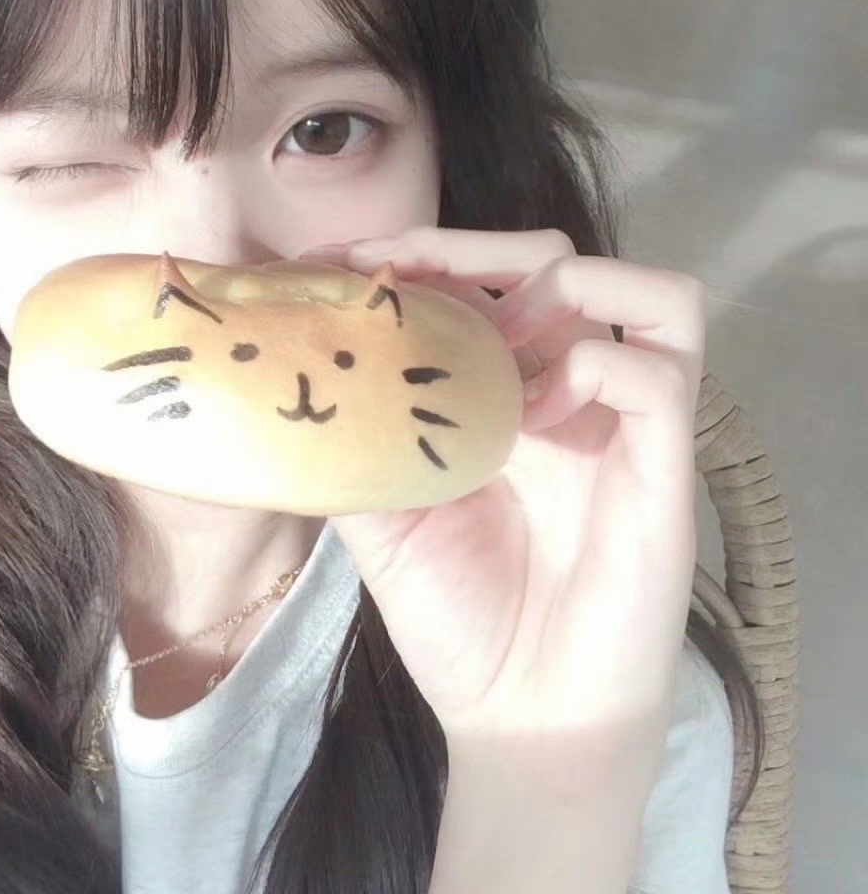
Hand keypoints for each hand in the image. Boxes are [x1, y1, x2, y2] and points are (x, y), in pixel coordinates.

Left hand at [299, 227, 706, 780]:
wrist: (523, 718)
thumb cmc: (459, 621)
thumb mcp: (383, 520)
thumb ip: (358, 446)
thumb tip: (302, 378)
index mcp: (509, 398)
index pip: (487, 283)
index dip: (421, 255)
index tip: (344, 262)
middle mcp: (572, 396)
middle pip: (560, 262)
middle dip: (478, 249)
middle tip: (405, 278)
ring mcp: (624, 427)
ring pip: (651, 295)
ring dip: (561, 291)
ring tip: (496, 339)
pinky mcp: (664, 468)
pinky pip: (659, 373)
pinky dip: (594, 368)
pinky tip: (535, 415)